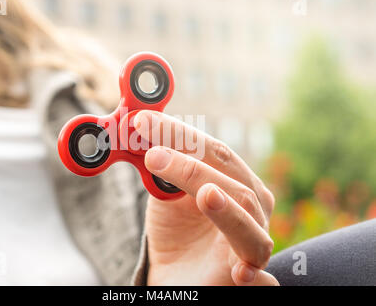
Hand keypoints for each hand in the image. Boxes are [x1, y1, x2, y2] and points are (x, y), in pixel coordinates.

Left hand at [134, 110, 278, 285]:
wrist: (176, 275)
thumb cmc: (175, 231)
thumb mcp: (165, 193)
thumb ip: (161, 164)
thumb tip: (140, 124)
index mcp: (236, 181)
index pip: (215, 152)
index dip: (181, 135)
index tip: (143, 122)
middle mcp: (253, 208)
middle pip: (231, 180)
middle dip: (192, 166)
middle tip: (154, 155)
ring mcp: (254, 243)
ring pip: (247, 220)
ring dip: (226, 208)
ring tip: (206, 195)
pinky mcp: (249, 278)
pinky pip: (260, 278)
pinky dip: (253, 275)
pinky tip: (240, 273)